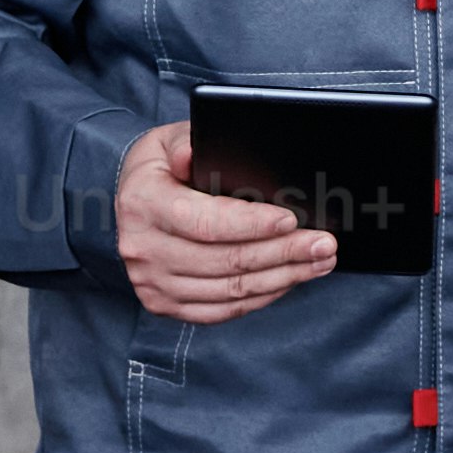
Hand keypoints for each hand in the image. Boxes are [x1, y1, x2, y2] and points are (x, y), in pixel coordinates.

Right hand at [114, 117, 336, 325]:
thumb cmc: (159, 169)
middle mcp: (143, 249)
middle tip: (324, 244)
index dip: (252, 225)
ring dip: (282, 278)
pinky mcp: (164, 304)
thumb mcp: (166, 142)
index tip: (291, 220)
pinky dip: (261, 296)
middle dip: (283, 253)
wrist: (129, 203)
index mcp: (143, 204)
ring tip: (318, 262)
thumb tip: (194, 154)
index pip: (206, 222)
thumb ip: (185, 143)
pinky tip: (289, 280)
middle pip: (226, 261)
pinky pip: (222, 309)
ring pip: (230, 290)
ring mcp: (152, 283)